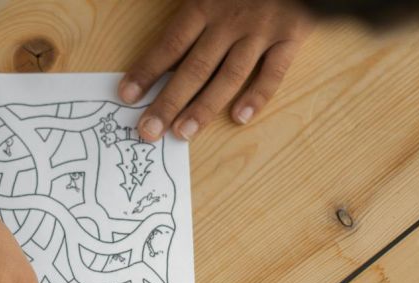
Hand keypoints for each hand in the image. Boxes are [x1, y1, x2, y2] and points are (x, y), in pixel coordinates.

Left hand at [119, 0, 313, 139]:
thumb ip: (186, 8)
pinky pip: (274, 71)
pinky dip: (258, 96)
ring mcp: (261, 31)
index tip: (127, 96)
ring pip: (229, 76)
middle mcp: (230, 22)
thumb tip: (159, 40)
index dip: (147, 72)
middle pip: (195, 68)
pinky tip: (240, 118)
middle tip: (149, 130)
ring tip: (183, 133)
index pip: (169, 45)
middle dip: (169, 102)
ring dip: (205, 107)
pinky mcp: (291, 36)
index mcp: (204, 5)